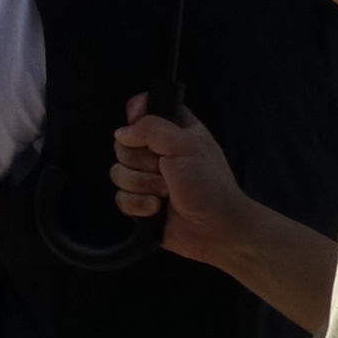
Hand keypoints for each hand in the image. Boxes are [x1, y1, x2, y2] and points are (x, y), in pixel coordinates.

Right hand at [111, 95, 240, 259]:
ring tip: (166, 193)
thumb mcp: (186, 146)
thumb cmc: (209, 184)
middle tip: (164, 170)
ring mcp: (147, 178)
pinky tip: (155, 209)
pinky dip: (137, 204)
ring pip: (118, 172)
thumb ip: (151, 129)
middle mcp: (158, 152)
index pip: (145, 107)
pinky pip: (120, 198)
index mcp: (175, 131)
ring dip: (142, 185)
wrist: (218, 229)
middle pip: (123, 145)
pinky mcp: (139, 203)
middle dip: (141, 161)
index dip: (137, 113)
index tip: (137, 123)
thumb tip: (120, 133)